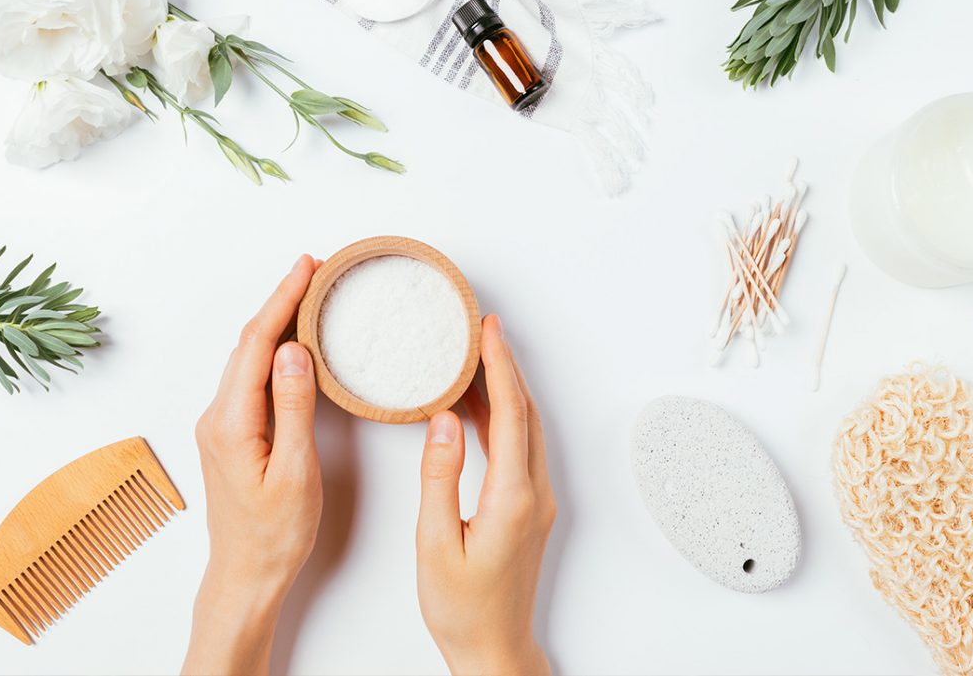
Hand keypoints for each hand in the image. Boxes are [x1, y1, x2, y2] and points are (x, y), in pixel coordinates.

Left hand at [183, 255, 321, 675]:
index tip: (307, 268)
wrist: (246, 574)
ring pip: (248, 358)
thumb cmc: (274, 533)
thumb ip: (293, 408)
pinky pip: (250, 377)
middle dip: (281, 301)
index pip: (257, 345)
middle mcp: (218, 417)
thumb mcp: (295, 472)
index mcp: (231, 423)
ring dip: (276, 323)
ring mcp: (221, 424)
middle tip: (315, 270)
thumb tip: (294, 350)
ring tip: (308, 296)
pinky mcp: (231, 433)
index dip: (282, 300)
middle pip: (249, 343)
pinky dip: (272, 350)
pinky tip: (293, 344)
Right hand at [416, 315, 555, 675]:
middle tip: (482, 329)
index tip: (487, 330)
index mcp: (512, 497)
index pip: (509, 414)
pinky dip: (500, 418)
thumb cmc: (462, 607)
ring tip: (474, 357)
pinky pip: (518, 447)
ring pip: (524, 428)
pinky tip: (474, 409)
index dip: (499, 366)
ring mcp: (536, 500)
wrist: (494, 649)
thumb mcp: (436, 544)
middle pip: (524, 412)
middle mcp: (533, 492)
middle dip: (505, 365)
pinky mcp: (529, 507)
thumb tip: (443, 422)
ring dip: (504, 388)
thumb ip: (439, 478)